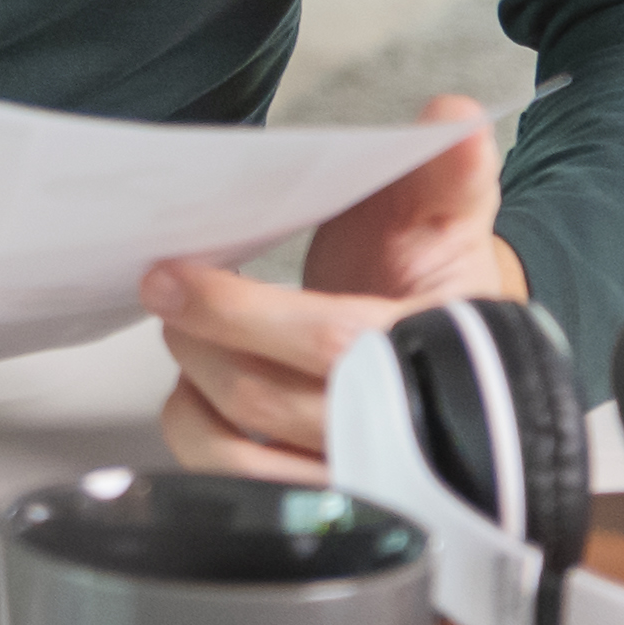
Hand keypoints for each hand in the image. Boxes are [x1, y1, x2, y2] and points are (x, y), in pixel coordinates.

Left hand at [143, 95, 525, 477]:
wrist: (457, 362)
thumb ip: (445, 174)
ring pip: (242, 456)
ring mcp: (360, 482)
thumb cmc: (436, 286)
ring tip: (186, 337)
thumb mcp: (447, 224)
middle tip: (166, 289)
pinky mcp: (323, 506)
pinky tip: (201, 396)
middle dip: (202, 337)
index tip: (171, 276)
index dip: (239, 314)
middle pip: (267, 399)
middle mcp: (400, 434)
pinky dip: (199, 439)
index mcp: (433, 355)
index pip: (327, 343)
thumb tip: (454, 118)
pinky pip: (238, 489)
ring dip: (191, 391)